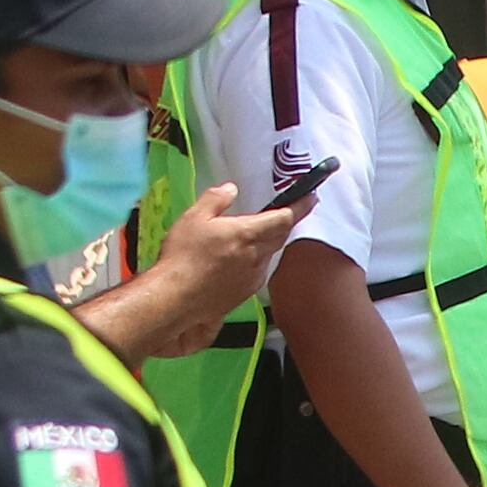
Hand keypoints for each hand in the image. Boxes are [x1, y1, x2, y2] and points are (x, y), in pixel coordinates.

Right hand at [84, 187, 302, 361]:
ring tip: (249, 237)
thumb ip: (215, 199)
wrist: (175, 298)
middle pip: (280, 236)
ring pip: (268, 255)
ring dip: (266, 243)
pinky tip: (237, 260)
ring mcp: (253, 277)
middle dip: (284, 223)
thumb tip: (231, 189)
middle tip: (283, 213)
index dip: (299, 207)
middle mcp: (257, 256)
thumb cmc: (183, 255)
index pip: (284, 218)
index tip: (311, 198)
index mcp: (248, 234)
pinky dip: (254, 260)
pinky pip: (257, 271)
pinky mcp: (245, 294)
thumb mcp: (194, 217)